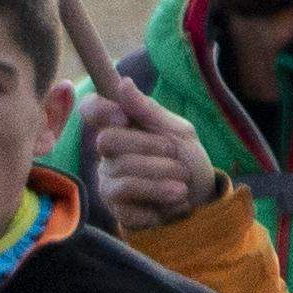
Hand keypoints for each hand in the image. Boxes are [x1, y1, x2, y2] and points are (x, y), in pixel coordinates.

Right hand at [89, 83, 222, 233]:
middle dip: (150, 147)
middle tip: (175, 155)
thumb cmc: (187, 159)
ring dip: (163, 178)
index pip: (90, 110)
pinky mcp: (118, 210)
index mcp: (120, 129)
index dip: (99, 110)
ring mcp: (109, 182)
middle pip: (108, 141)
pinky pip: (129, 202)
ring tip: (182, 185)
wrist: (201, 197)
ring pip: (124, 174)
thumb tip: (123, 83)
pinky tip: (173, 202)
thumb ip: (150, 111)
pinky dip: (160, 202)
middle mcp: (108, 155)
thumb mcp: (178, 130)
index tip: (123, 118)